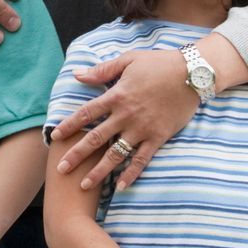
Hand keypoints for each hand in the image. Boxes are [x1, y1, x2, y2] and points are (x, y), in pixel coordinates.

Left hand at [50, 49, 196, 189]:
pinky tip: (120, 187)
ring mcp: (142, 129)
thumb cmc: (159, 64)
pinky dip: (131, 174)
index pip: (85, 114)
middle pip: (95, 139)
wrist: (192, 74)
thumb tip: (78, 74)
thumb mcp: (128, 61)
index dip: (68, 126)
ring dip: (99, 171)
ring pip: (115, 154)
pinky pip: (142, 159)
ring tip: (84, 184)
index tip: (54, 138)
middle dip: (76, 155)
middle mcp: (125, 115)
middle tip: (60, 170)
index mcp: (116, 96)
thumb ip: (102, 70)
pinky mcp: (158, 137)